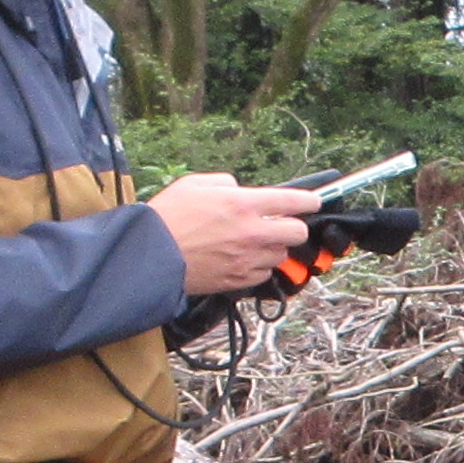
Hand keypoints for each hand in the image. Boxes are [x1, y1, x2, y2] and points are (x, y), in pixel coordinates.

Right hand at [147, 173, 315, 292]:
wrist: (149, 255)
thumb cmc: (167, 217)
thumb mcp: (194, 184)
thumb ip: (225, 183)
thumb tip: (239, 189)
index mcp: (242, 204)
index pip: (292, 201)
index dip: (309, 200)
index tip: (314, 201)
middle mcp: (251, 232)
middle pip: (297, 232)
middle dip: (294, 226)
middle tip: (283, 224)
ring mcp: (247, 259)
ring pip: (281, 255)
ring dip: (273, 248)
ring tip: (252, 242)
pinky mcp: (238, 279)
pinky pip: (263, 274)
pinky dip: (258, 266)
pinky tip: (242, 259)